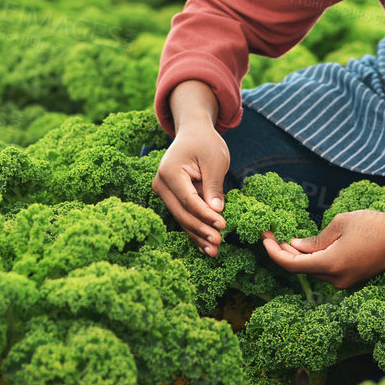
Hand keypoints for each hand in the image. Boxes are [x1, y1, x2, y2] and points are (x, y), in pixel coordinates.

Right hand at [151, 120, 229, 257]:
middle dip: (201, 230)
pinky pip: (183, 217)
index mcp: (170, 172)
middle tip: (218, 243)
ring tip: (214, 251)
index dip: (205, 215)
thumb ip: (214, 185)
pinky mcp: (171, 199)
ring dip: (198, 236)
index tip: (223, 225)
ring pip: (181, 219)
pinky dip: (194, 232)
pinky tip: (204, 247)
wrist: (193, 133)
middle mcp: (161, 184)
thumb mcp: (215, 160)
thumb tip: (216, 211)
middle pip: (182, 213)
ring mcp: (164, 193)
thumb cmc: (205, 143)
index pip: (189, 200)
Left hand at [261, 209, 384, 289]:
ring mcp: (345, 282)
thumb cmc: (375, 226)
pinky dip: (314, 260)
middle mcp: (336, 279)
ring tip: (288, 239)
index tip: (264, 238)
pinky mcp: (352, 279)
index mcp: (330, 264)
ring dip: (299, 257)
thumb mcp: (340, 224)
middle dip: (284, 253)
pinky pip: (326, 272)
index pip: (291, 264)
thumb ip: (315, 239)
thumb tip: (295, 246)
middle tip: (272, 236)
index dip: (273, 252)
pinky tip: (310, 247)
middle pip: (300, 270)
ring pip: (313, 271)